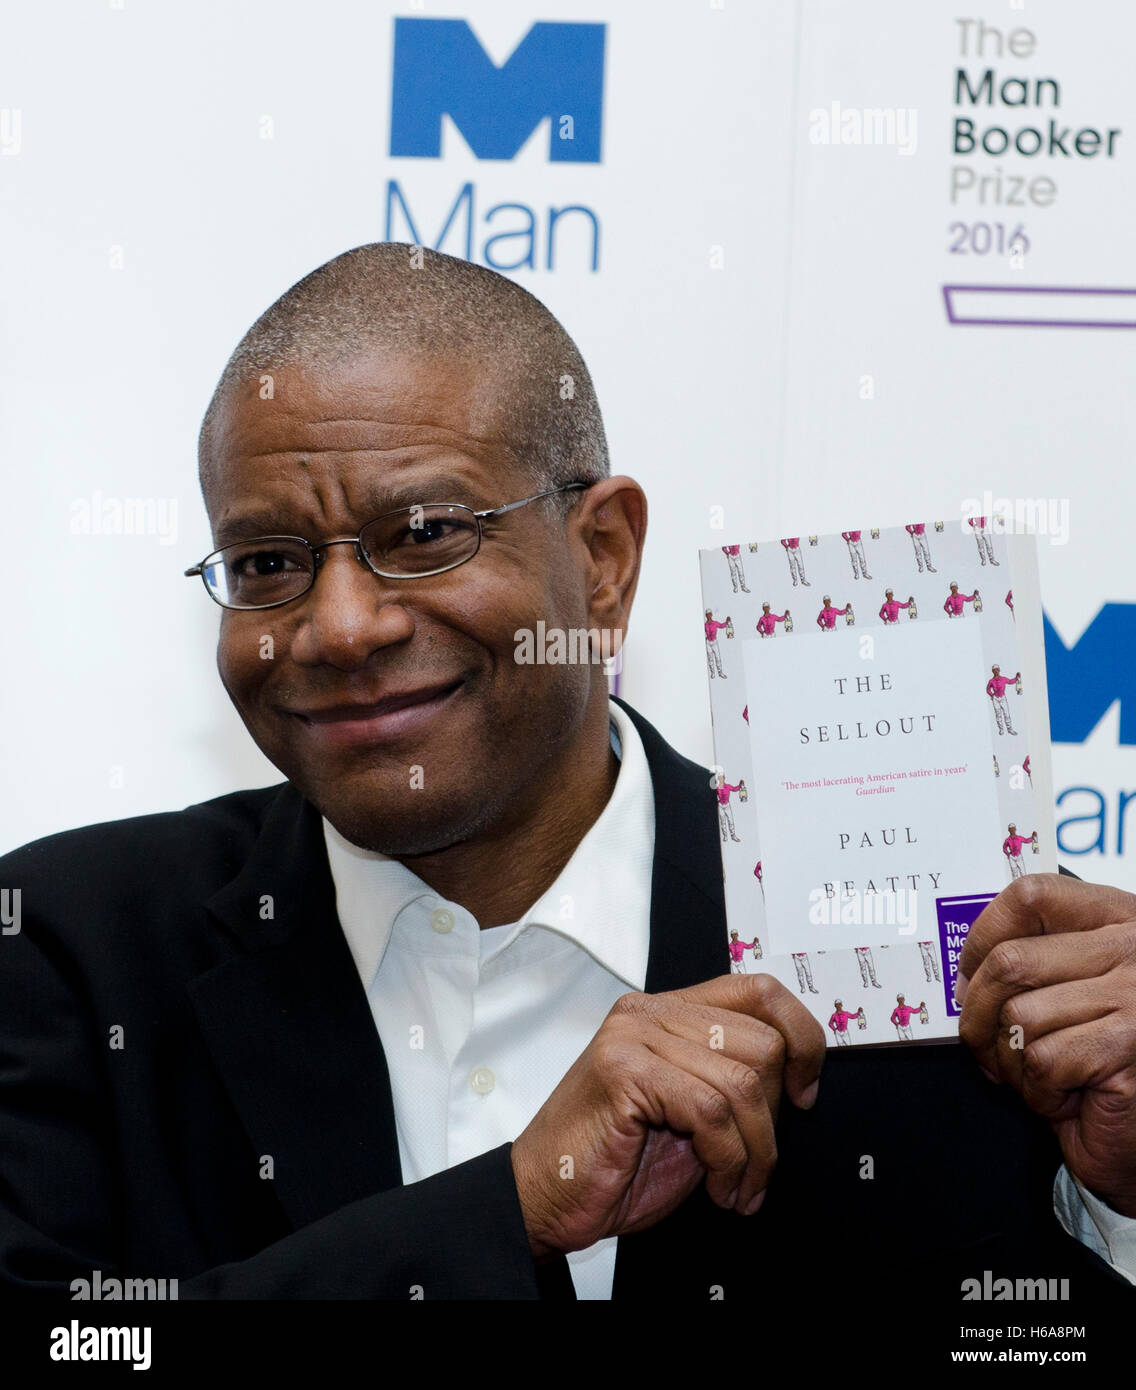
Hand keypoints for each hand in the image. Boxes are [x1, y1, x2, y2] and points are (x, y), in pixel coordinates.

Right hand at [510, 975, 824, 1257]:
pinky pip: (710, 1110)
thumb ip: (731, 1079)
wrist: (546, 1197)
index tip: (804, 1094)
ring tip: (736, 1186)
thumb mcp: (691, 1113)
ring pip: (742, 1081)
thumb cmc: (616, 1162)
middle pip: (762, 1041)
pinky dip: (729, 1160)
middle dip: (773, 1118)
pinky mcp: (622, 1070)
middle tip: (755, 1165)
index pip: (760, 990)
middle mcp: (650, 1011)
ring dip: (755, 1152)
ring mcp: (633, 1036)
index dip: (801, 1039)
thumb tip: (798, 1077)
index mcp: (669, 1010)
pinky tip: (717, 1187)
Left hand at [956, 874, 1135, 1215]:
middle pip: (1011, 961)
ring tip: (1045, 1078)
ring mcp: (1134, 995)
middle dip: (978, 1015)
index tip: (969, 974)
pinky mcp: (1128, 1045)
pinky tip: (1070, 1099)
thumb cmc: (1103, 1061)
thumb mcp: (1073, 990)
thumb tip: (961, 977)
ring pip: (1020, 1014)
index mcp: (1118, 918)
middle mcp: (1132, 947)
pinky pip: (1042, 1060)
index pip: (1031, 895)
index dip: (984, 935)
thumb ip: (1034, 962)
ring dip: (1014, 1061)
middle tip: (985, 1047)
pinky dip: (1040, 1092)